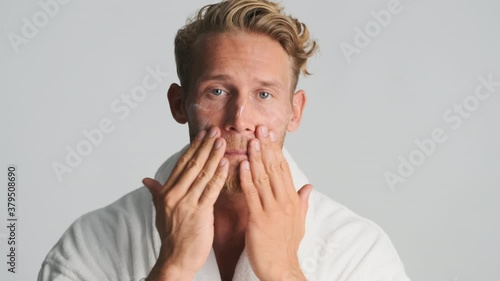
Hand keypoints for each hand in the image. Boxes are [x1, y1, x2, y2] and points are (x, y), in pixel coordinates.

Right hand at [142, 127, 227, 280]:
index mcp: (167, 192)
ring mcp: (187, 203)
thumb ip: (157, 193)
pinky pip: (211, 190)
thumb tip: (146, 180)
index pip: (181, 164)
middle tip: (215, 131)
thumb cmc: (171, 236)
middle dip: (205, 146)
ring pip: (202, 174)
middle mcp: (175, 195)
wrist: (176, 259)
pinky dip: (219, 176)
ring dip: (214, 156)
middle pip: (192, 165)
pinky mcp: (199, 213)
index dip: (193, 147)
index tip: (203, 134)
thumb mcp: (160, 211)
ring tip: (223, 142)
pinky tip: (227, 164)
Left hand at [239, 125, 312, 280]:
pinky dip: (246, 178)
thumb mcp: (299, 222)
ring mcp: (272, 210)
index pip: (284, 169)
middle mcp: (284, 201)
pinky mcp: (259, 219)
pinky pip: (252, 195)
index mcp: (292, 200)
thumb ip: (302, 201)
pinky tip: (241, 165)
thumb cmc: (286, 246)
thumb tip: (308, 186)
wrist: (281, 267)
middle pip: (275, 169)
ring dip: (256, 158)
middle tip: (260, 129)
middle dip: (267, 147)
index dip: (276, 151)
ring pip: (263, 178)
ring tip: (251, 141)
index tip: (270, 136)